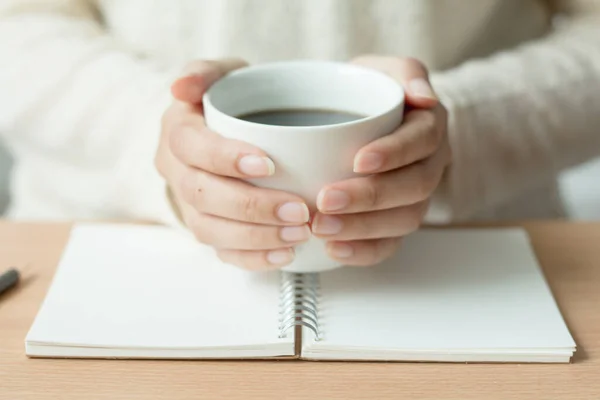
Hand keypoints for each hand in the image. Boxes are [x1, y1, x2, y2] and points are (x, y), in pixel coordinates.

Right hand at [156, 59, 310, 270]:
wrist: (220, 137)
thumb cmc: (229, 104)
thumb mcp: (220, 76)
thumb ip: (205, 73)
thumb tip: (180, 87)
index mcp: (177, 132)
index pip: (191, 147)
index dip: (226, 158)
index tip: (269, 165)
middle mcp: (177, 173)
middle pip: (203, 196)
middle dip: (252, 207)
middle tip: (298, 210)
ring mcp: (189, 206)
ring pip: (211, 231)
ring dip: (256, 237)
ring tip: (299, 235)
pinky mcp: (207, 229)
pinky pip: (222, 253)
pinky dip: (253, 258)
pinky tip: (286, 255)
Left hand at [311, 56, 450, 265]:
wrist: (360, 120)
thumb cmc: (367, 93)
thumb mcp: (382, 69)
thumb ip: (405, 72)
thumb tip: (424, 97)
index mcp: (429, 127)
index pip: (421, 141)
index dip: (394, 153)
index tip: (357, 160)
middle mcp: (429, 165)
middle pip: (412, 188)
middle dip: (369, 197)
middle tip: (325, 201)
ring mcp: (415, 198)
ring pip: (403, 220)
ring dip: (362, 228)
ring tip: (321, 228)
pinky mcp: (397, 222)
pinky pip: (391, 245)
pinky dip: (364, 252)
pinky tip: (333, 250)